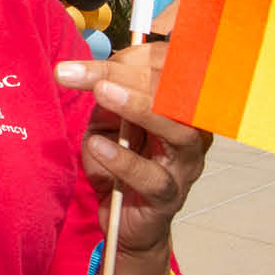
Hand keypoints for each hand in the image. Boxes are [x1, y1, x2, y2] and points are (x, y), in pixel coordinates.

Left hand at [56, 46, 210, 255]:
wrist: (125, 219)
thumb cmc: (119, 163)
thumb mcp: (108, 120)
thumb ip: (108, 96)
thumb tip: (99, 71)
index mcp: (181, 103)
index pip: (167, 67)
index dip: (133, 55)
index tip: (92, 58)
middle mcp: (193, 128)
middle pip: (172, 91)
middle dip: (125, 74)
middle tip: (81, 72)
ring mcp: (186, 163)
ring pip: (178, 129)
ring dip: (139, 107)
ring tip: (103, 93)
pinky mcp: (170, 195)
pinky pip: (153, 176)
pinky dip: (124, 159)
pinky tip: (100, 145)